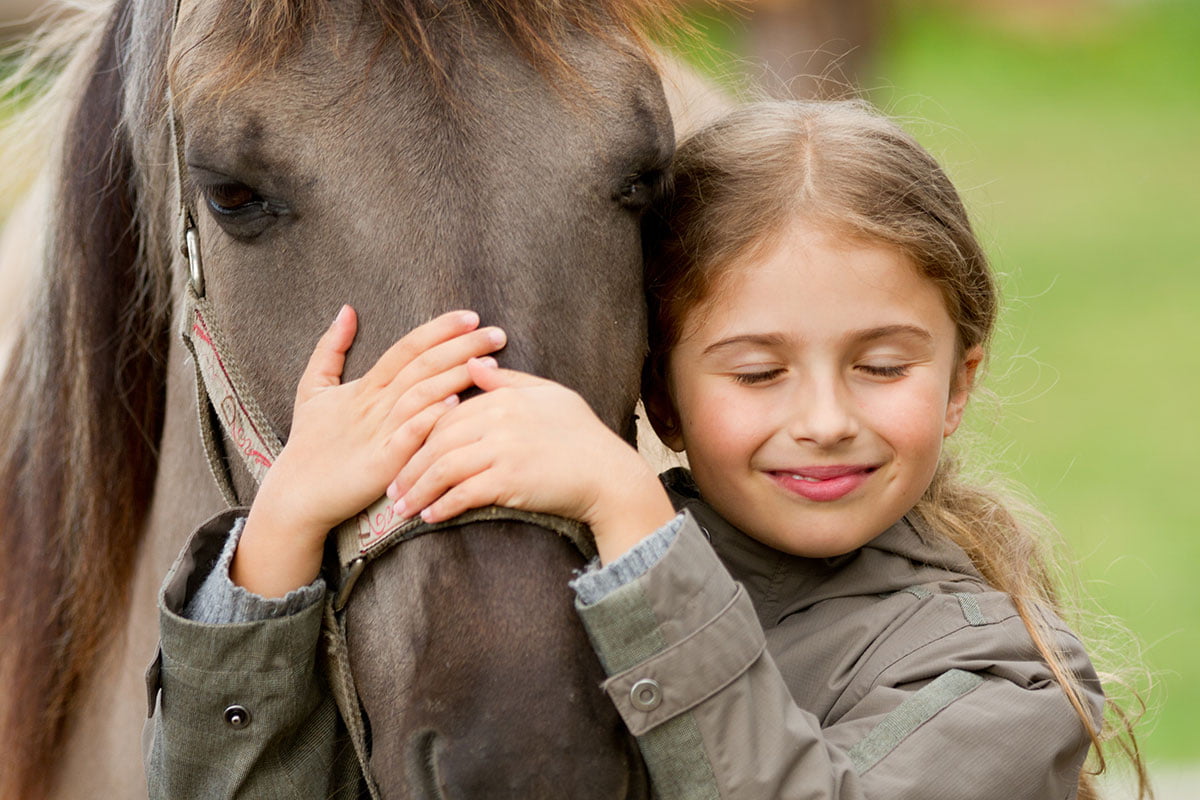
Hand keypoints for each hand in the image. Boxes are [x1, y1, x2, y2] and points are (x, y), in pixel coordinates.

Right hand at [232, 307, 505, 595]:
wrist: (296, 494)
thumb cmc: (309, 442)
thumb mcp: (313, 388)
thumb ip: (330, 348)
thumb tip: (346, 310)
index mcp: (365, 385)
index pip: (407, 348)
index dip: (439, 330)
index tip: (472, 316)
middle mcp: (374, 404)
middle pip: (422, 365)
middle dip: (462, 346)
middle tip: (497, 333)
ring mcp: (378, 432)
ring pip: (420, 394)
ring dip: (456, 376)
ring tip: (490, 365)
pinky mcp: (381, 463)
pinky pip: (409, 435)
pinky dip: (430, 417)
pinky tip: (455, 403)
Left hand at [389, 359, 675, 563]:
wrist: (609, 475)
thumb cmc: (582, 435)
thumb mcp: (549, 395)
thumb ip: (508, 381)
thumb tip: (473, 364)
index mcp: (505, 396)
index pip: (446, 413)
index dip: (419, 435)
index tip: (402, 454)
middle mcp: (500, 419)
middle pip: (437, 441)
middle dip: (409, 467)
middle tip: (392, 490)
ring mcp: (504, 449)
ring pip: (443, 468)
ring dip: (418, 491)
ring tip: (402, 509)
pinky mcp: (510, 480)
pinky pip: (464, 493)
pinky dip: (443, 506)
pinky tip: (431, 517)